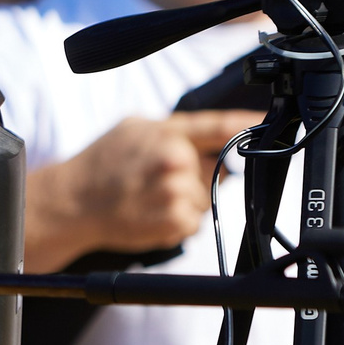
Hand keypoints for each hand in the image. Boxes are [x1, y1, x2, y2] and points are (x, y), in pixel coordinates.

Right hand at [30, 110, 261, 262]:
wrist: (70, 202)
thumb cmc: (101, 163)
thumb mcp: (135, 128)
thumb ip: (178, 129)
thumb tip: (219, 139)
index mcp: (168, 133)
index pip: (220, 127)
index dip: (250, 124)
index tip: (272, 122)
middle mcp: (175, 161)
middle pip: (215, 172)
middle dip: (195, 176)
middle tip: (156, 178)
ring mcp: (176, 193)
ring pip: (205, 199)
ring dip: (185, 201)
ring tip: (148, 197)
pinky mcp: (173, 222)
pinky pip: (193, 222)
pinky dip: (175, 221)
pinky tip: (148, 213)